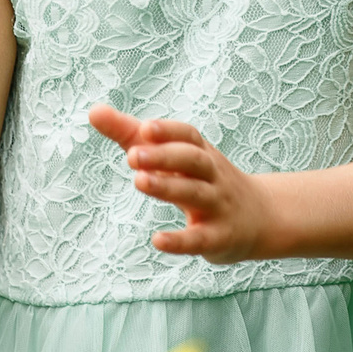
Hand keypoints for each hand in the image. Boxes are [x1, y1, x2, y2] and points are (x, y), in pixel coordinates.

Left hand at [89, 105, 273, 264]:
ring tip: (139, 181)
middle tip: (132, 155)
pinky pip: (200, 238)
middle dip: (165, 156)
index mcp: (201, 153)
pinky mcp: (217, 237)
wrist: (258, 217)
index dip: (168, 131)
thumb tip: (94, 111)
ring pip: (196, 193)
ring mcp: (217, 206)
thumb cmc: (202, 180)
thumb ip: (131, 134)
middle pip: (193, 160)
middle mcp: (212, 175)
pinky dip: (180, 240)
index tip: (144, 128)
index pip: (188, 135)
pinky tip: (157, 240)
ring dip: (169, 187)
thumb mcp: (172, 156)